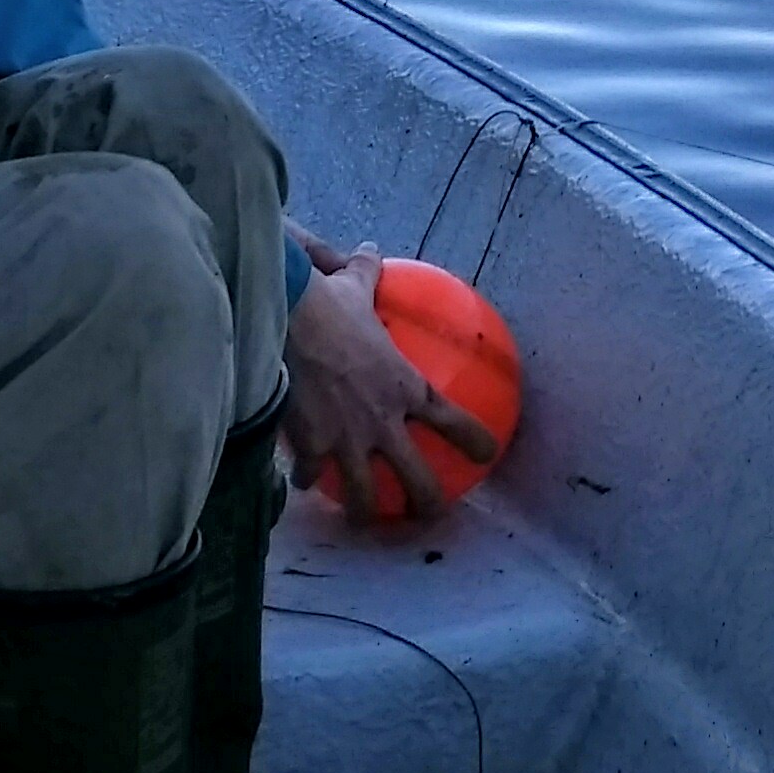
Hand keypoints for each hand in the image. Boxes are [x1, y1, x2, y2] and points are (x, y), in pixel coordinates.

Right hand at [279, 242, 501, 525]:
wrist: (286, 320)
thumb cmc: (327, 301)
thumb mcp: (356, 285)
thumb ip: (368, 273)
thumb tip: (369, 250)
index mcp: (406, 387)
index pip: (453, 422)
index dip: (474, 441)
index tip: (487, 455)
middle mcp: (384, 422)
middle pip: (417, 478)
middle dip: (427, 503)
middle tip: (430, 515)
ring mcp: (348, 440)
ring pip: (364, 496)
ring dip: (366, 512)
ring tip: (363, 522)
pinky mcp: (311, 446)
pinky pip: (311, 474)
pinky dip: (307, 480)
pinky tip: (301, 483)